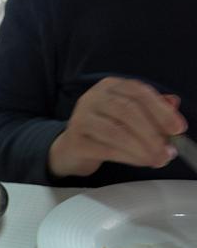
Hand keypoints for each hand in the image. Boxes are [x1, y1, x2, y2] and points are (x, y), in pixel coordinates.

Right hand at [48, 77, 187, 177]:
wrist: (70, 149)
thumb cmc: (102, 130)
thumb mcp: (127, 116)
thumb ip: (150, 109)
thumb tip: (174, 104)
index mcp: (110, 86)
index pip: (139, 92)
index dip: (161, 111)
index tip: (178, 128)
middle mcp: (93, 98)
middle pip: (128, 111)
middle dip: (152, 133)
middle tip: (167, 151)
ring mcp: (81, 118)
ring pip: (117, 132)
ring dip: (141, 148)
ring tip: (156, 159)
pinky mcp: (75, 141)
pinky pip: (106, 149)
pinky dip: (127, 157)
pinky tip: (140, 162)